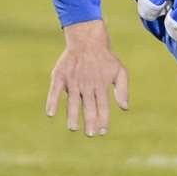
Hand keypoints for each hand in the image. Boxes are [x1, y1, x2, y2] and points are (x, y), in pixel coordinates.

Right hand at [46, 21, 129, 135]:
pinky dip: (52, 101)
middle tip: (90, 134)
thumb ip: (122, 90)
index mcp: (101, 85)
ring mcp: (73, 81)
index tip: (102, 132)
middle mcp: (87, 85)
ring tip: (73, 128)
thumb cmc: (105, 59)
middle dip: (90, 122)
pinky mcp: (60, 76)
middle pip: (89, 106)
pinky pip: (55, 91)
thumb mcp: (120, 71)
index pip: (103, 107)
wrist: (87, 41)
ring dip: (72, 115)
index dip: (103, 120)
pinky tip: (50, 113)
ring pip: (73, 101)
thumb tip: (125, 108)